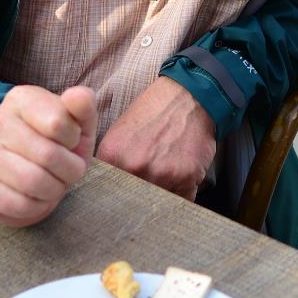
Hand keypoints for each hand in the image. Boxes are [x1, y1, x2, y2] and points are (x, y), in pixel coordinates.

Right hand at [0, 85, 97, 227]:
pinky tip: (38, 195)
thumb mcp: (75, 120)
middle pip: (48, 156)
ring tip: (54, 182)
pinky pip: (20, 204)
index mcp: (21, 99)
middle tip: (69, 170)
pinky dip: (38, 206)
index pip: (57, 123)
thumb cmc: (55, 139)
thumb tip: (79, 96)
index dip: (73, 140)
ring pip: (34, 182)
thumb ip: (83, 105)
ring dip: (55, 189)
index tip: (70, 141)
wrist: (21, 159)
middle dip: (70, 170)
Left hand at [96, 77, 216, 200]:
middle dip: (142, 195)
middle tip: (153, 177)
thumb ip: (112, 161)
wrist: (189, 95)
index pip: (109, 191)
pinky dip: (184, 191)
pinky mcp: (186, 177)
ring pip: (159, 201)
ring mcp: (161, 173)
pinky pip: (183, 200)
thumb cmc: (156, 111)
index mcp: (112, 155)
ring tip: (169, 170)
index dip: (119, 193)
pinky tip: (184, 171)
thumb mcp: (120, 131)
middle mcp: (134, 167)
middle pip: (134, 199)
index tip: (126, 191)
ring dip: (164, 193)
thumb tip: (108, 189)